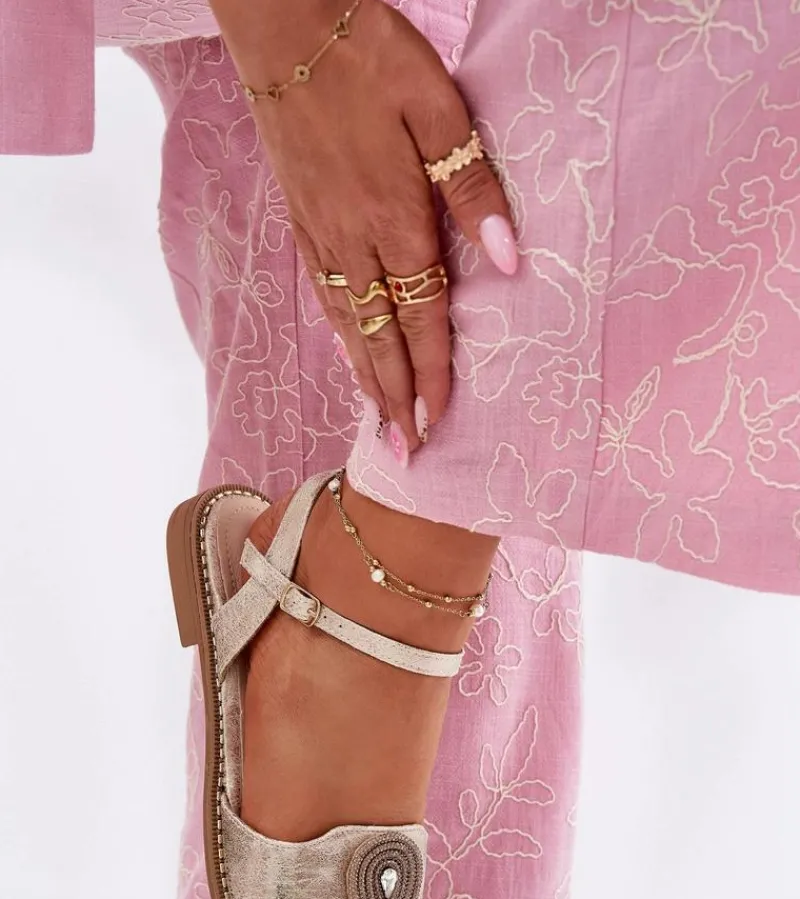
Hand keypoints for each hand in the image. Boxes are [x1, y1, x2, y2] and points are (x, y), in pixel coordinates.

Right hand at [215, 0, 517, 458]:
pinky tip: (348, 352)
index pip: (420, 316)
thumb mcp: (439, 108)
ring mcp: (322, 234)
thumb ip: (473, 187)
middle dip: (394, 398)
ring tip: (378, 420)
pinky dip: (340, 336)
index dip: (431, 373)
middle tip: (405, 451)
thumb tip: (508, 260)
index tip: (438, 421)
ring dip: (364, 377)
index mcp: (394, 218)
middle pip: (378, 338)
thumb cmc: (370, 58)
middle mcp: (353, 241)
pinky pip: (325, 296)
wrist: (284, 28)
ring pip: (348, 324)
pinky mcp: (302, 221)